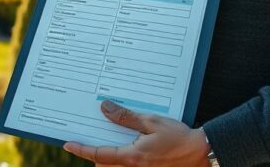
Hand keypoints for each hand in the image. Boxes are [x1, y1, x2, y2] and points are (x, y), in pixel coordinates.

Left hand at [63, 100, 209, 166]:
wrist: (201, 153)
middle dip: (96, 155)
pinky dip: (123, 159)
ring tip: (109, 140)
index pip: (99, 154)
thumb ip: (126, 117)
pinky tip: (129, 146)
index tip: (68, 145)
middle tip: (90, 138)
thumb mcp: (151, 122)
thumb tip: (105, 108)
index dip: (82, 149)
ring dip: (109, 158)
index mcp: (132, 157)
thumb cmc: (179, 137)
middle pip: (105, 165)